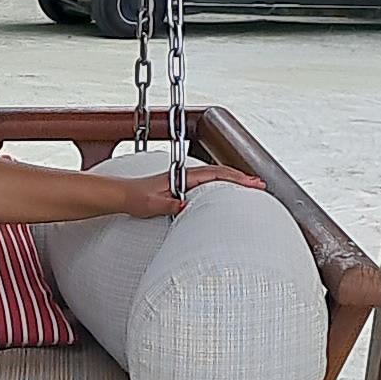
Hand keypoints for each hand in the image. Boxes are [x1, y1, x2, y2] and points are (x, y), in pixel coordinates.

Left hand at [104, 160, 258, 213]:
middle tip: (260, 184)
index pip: (215, 174)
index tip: (252, 183)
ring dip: (232, 180)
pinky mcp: (181, 187)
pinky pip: (207, 183)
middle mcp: (185, 176)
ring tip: (250, 186)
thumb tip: (186, 206)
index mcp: (181, 177)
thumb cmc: (134, 197)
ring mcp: (183, 180)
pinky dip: (221, 184)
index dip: (235, 178)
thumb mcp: (151, 204)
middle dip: (240, 177)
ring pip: (214, 177)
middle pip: (219, 173)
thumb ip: (168, 205)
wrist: (121, 195)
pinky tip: (225, 192)